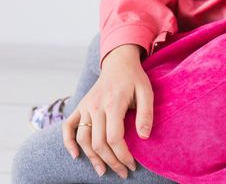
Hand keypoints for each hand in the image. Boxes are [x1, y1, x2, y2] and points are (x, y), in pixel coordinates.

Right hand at [62, 44, 153, 178]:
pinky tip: (76, 156)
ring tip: (104, 171)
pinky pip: (68, 127)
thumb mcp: (147, 92)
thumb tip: (144, 137)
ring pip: (83, 139)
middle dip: (111, 162)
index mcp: (113, 103)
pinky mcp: (79, 107)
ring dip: (92, 158)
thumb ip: (146, 113)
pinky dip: (68, 142)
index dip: (122, 155)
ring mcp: (85, 107)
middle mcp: (95, 106)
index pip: (114, 137)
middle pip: (98, 142)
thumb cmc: (135, 79)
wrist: (119, 63)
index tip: (132, 165)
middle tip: (123, 172)